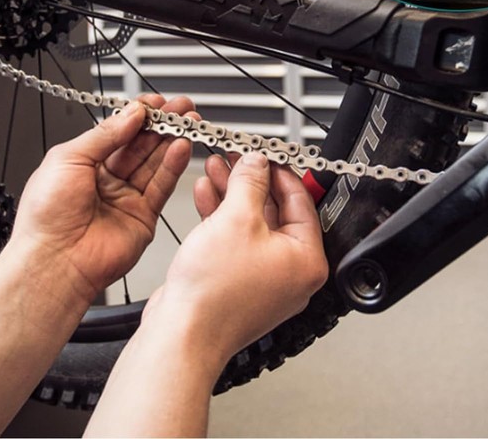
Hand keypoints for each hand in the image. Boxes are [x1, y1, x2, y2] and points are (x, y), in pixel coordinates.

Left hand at [9, 94, 194, 304]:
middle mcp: (107, 180)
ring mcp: (126, 199)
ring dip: (172, 141)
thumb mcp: (68, 158)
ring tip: (187, 122)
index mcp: (84, 164)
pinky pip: (162, 186)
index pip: (118, 133)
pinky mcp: (143, 217)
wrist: (53, 261)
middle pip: (141, 145)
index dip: (138, 116)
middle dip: (161, 125)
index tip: (155, 103)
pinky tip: (181, 147)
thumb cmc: (46, 216)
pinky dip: (173, 165)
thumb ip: (104, 134)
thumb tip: (131, 114)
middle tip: (180, 108)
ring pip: (155, 163)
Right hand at [149, 151, 328, 369]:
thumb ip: (250, 182)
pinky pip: (235, 239)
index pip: (301, 201)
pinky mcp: (237, 282)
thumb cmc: (214, 295)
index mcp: (306, 260)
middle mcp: (289, 272)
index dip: (279, 170)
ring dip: (232, 193)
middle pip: (275, 210)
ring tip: (216, 167)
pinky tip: (206, 194)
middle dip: (250, 180)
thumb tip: (257, 162)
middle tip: (237, 157)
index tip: (264, 153)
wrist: (180, 335)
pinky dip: (221, 216)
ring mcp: (263, 279)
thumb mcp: (236, 218)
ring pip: (251, 223)